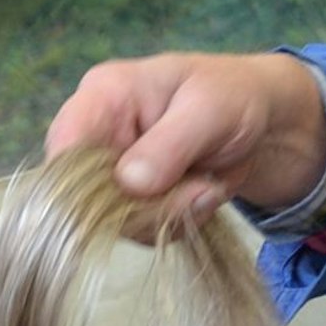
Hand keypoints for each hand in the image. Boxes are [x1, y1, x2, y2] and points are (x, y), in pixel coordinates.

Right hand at [46, 52, 325, 228]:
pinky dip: (180, 222)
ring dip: (170, 215)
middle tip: (201, 189)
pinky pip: (144, 230)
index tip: (136, 193)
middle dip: (147, 205)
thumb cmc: (231, 95)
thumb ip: (170, 142)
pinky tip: (203, 194)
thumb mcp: (210, 108)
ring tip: (208, 185)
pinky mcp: (134, 201)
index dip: (84, 180)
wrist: (260, 117)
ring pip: (116, 221)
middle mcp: (97, 138)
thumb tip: (128, 183)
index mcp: (103, 96)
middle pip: (86, 194)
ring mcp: (113, 174)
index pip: (65, 144)